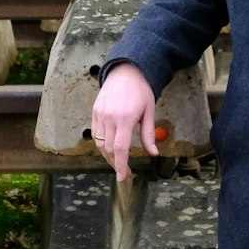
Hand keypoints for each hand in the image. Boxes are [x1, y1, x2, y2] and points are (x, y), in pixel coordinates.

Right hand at [90, 62, 157, 180]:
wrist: (125, 71)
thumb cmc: (141, 90)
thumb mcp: (149, 111)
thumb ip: (149, 134)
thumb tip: (153, 153)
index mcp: (125, 118)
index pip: (120, 148)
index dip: (120, 165)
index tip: (123, 177)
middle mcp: (109, 117)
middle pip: (109, 149)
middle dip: (116, 163)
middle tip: (125, 172)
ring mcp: (100, 114)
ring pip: (100, 143)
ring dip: (108, 156)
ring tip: (118, 162)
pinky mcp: (95, 112)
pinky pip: (96, 134)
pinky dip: (102, 144)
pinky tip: (110, 148)